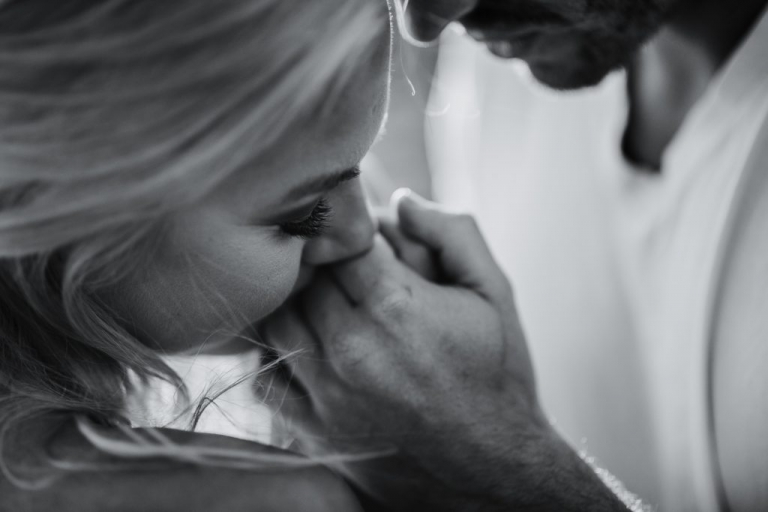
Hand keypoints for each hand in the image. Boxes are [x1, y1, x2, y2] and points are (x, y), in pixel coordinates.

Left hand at [259, 191, 627, 511]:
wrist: (490, 467)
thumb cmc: (496, 373)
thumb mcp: (494, 293)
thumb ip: (453, 233)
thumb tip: (399, 199)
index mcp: (397, 310)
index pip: (338, 240)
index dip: (347, 229)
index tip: (360, 233)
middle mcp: (352, 351)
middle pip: (303, 276)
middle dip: (323, 262)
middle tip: (348, 267)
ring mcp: (326, 395)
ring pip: (277, 319)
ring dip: (297, 302)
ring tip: (332, 304)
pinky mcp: (312, 430)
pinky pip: (267, 375)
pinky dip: (282, 352)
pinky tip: (312, 346)